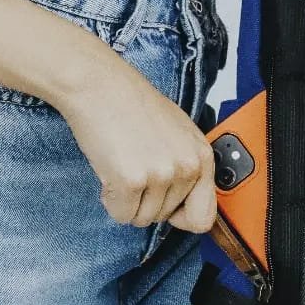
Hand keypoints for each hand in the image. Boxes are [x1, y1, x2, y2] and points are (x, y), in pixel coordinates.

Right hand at [53, 45, 217, 234]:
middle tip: (134, 168)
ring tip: (122, 165)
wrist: (100, 86)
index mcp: (202, 155)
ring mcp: (161, 174)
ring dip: (127, 200)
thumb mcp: (178, 133)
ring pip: (142, 219)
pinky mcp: (132, 180)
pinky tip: (110, 170)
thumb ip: (186, 167)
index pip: (204, 216)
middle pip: (166, 218)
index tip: (166, 205)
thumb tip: (186, 207)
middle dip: (145, 201)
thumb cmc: (132, 105)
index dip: (181, 217)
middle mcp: (187, 166)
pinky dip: (111, 199)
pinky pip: (121, 214)